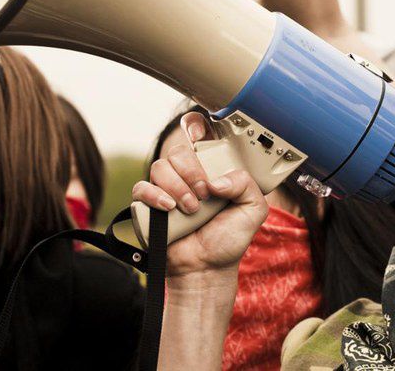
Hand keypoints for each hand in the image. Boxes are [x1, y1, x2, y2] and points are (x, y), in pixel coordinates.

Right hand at [132, 112, 268, 278]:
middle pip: (179, 150)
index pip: (199, 136)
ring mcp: (167, 188)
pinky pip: (141, 187)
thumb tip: (217, 179)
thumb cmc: (228, 239)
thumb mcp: (253, 210)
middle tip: (204, 194)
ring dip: (177, 186)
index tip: (200, 135)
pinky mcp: (149, 205)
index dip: (195, 126)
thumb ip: (246, 186)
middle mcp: (187, 175)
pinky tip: (169, 208)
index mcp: (211, 170)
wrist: (207, 269)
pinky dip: (154, 195)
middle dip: (192, 171)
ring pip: (160, 166)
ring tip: (191, 209)